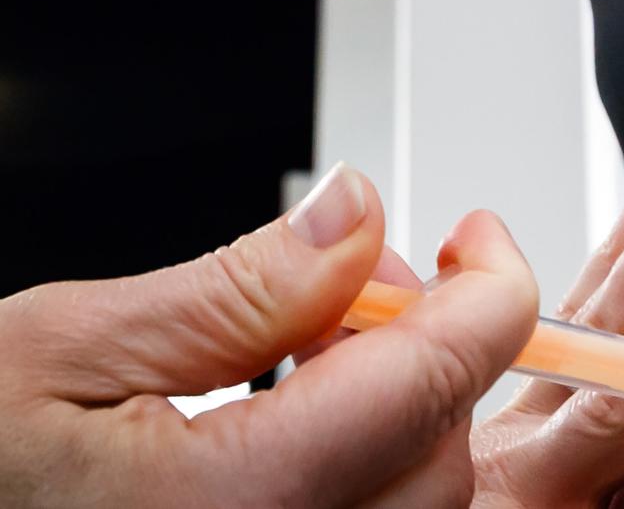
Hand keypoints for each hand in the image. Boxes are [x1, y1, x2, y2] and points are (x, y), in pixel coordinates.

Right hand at [0, 165, 537, 507]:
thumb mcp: (63, 349)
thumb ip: (237, 287)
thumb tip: (356, 211)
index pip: (436, 381)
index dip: (491, 289)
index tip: (477, 237)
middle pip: (443, 444)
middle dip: (428, 340)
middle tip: (355, 279)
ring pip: (420, 493)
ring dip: (398, 400)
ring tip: (305, 348)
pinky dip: (367, 456)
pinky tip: (297, 417)